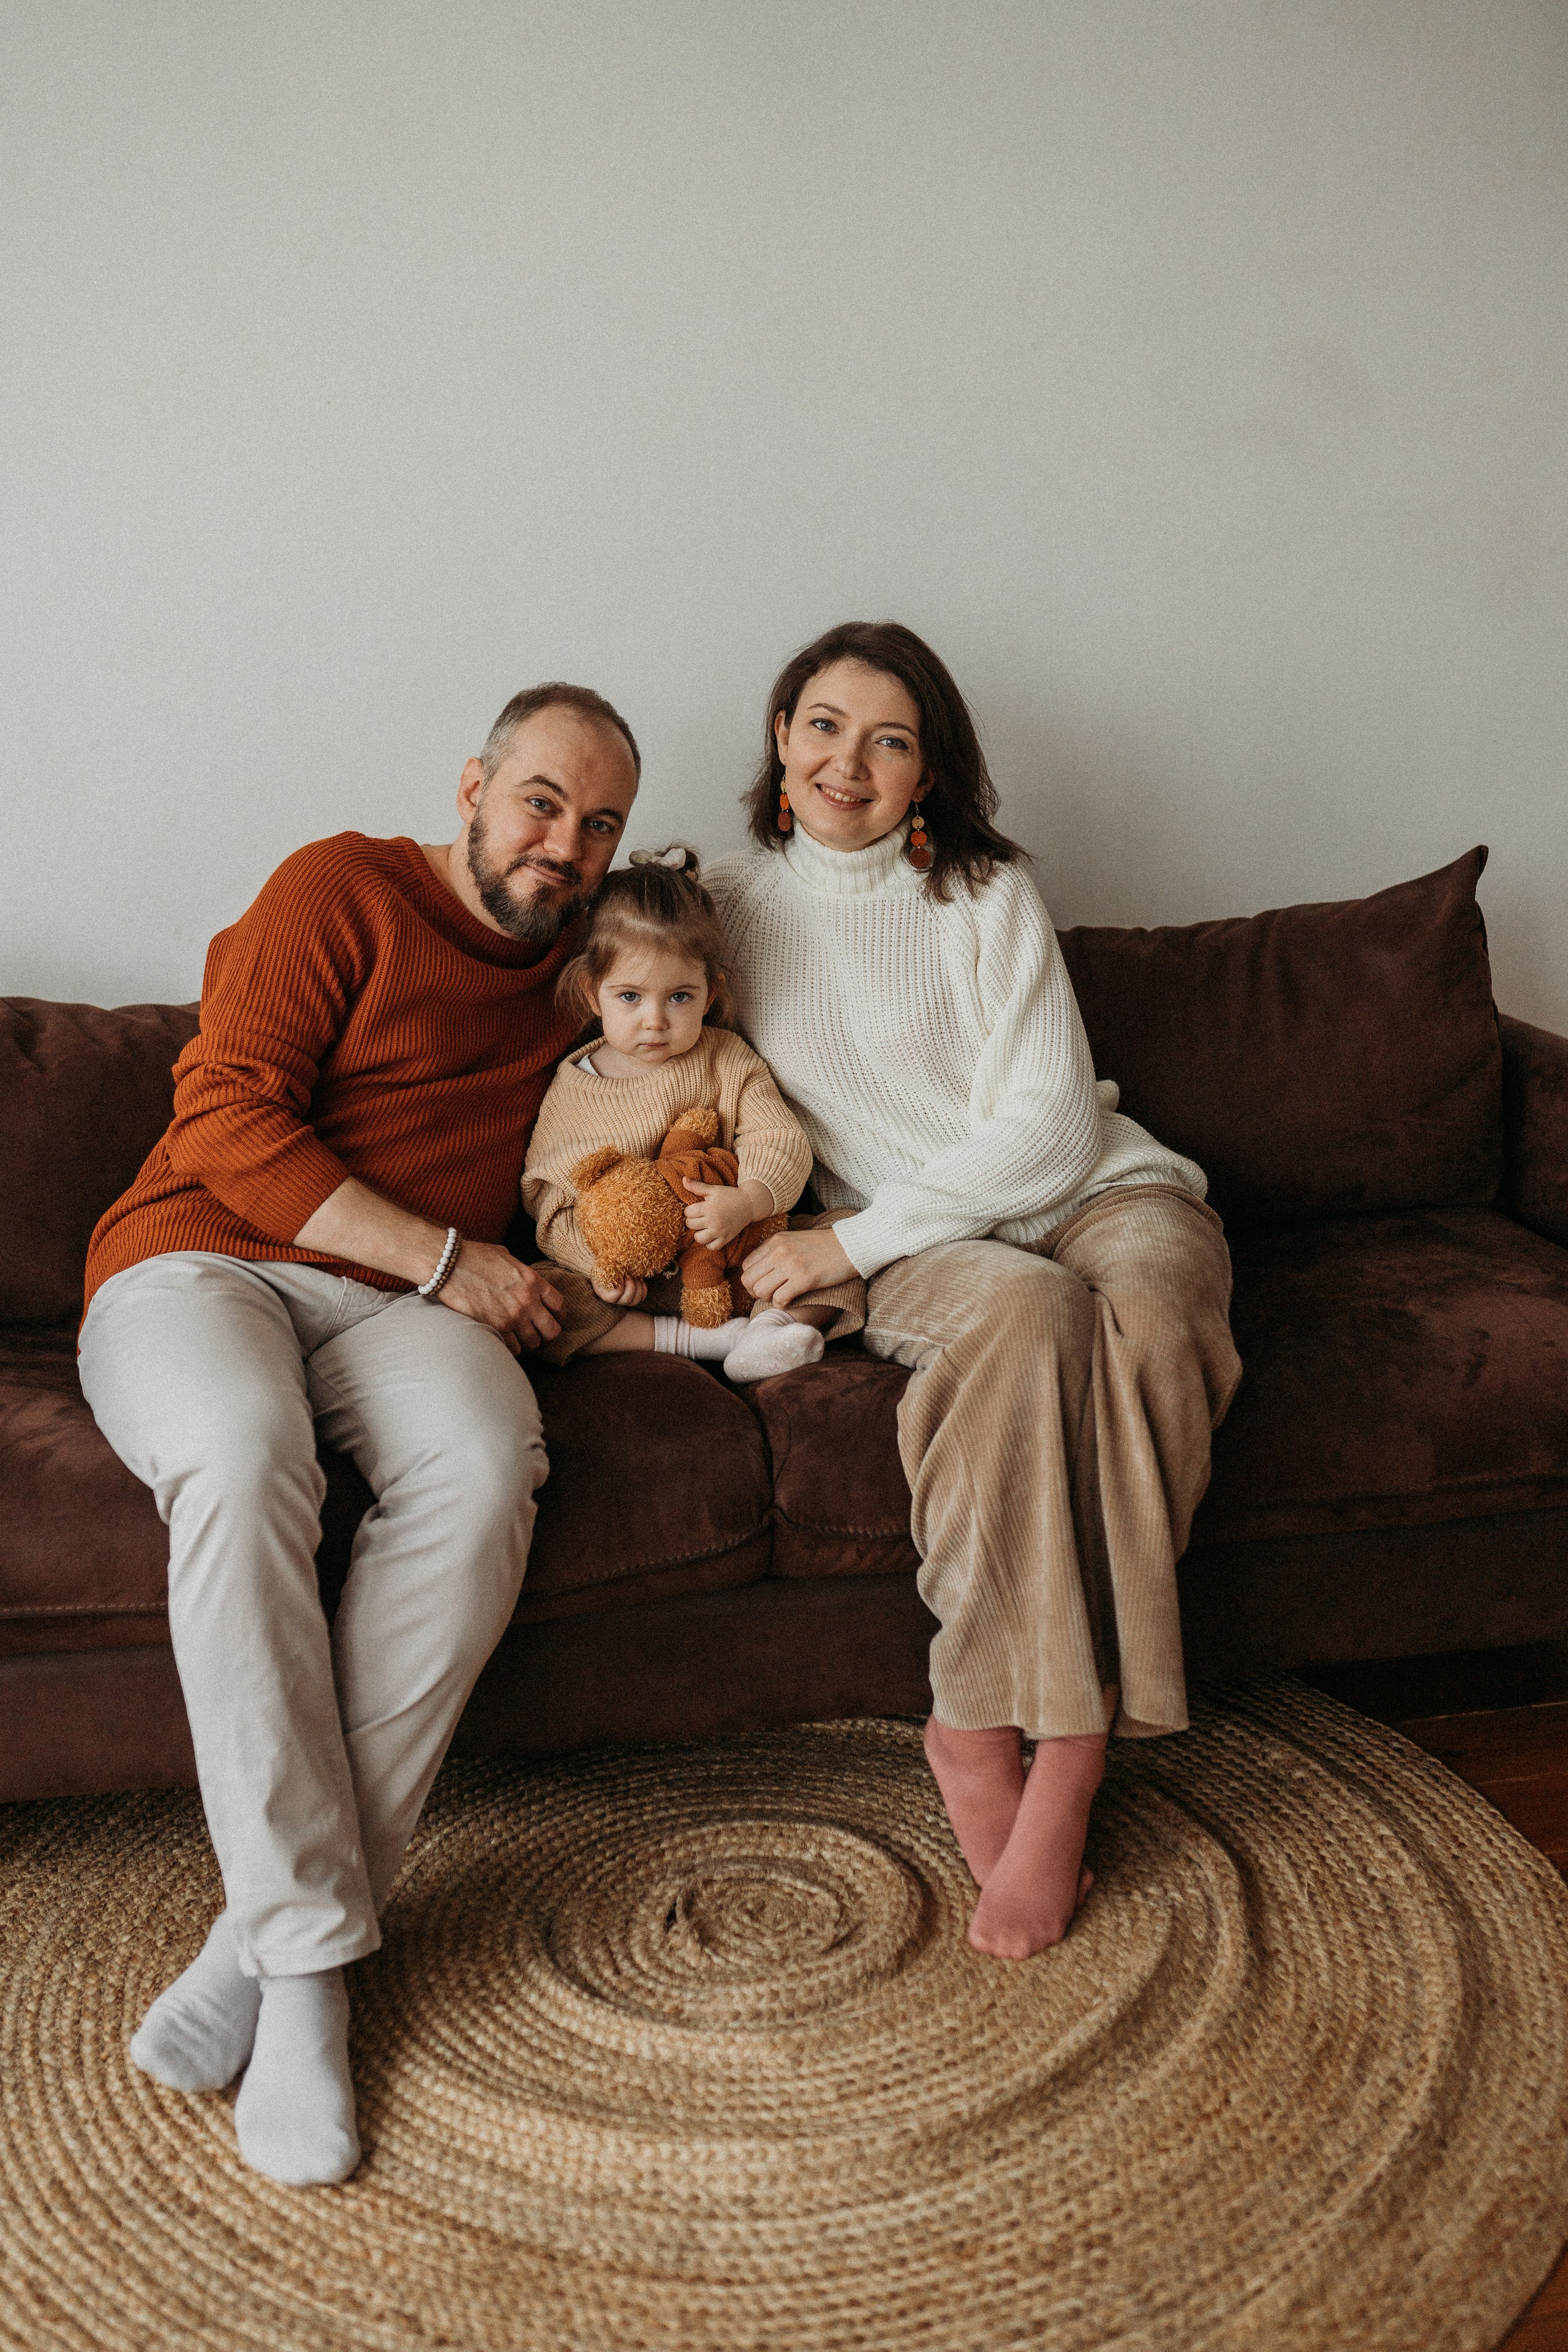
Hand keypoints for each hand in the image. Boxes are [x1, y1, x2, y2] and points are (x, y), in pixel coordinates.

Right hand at [438, 1243, 562, 1355]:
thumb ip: (520, 1270)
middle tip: (538, 1333)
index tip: (554, 1319)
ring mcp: (513, 1316)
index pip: (559, 1305)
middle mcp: (528, 1300)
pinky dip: (510, 1348)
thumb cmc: (474, 1256)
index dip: (559, 1316)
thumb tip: (523, 1278)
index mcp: (533, 1280)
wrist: (450, 1265)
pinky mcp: (496, 1328)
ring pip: (533, 1343)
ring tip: (518, 1338)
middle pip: (552, 1330)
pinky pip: (513, 1349)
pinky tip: (504, 1341)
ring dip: (527, 1342)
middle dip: (547, 1334)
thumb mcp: (505, 1256)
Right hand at [592, 1272, 647, 1305]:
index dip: (619, 1286)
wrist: (611, 1269)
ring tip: (635, 1276)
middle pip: (627, 1299)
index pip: (613, 1297)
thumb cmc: (606, 1268)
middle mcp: (616, 1300)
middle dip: (631, 1285)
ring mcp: (626, 1300)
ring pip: (636, 1300)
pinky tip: (639, 1279)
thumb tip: (619, 1269)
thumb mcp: (605, 1269)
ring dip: (638, 1286)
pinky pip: (642, 1296)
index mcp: (606, 1295)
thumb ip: (610, 1271)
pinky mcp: (634, 1296)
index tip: (620, 1276)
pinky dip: (643, 1287)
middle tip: (629, 1275)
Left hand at [684, 1177, 773, 1250]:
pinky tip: (711, 1234)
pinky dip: (709, 1243)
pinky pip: (711, 1247)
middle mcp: (713, 1221)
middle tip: (700, 1216)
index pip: (688, 1213)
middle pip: (691, 1225)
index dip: (690, 1210)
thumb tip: (683, 1179)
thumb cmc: (730, 1195)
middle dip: (693, 1220)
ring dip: (699, 1233)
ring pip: (699, 1238)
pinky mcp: (726, 1239)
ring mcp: (720, 1232)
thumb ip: (697, 1186)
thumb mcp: (714, 1189)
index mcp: (709, 1207)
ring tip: (703, 1227)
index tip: (697, 1208)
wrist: (750, 1204)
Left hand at [740, 1226, 855, 1306]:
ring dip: (768, 1299)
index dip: (753, 1280)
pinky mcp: (805, 1279)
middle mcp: (779, 1252)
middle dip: (756, 1292)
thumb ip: (776, 1251)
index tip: (765, 1284)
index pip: (746, 1266)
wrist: (851, 1245)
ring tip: (781, 1296)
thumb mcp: (794, 1240)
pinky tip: (791, 1301)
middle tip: (770, 1294)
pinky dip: (782, 1304)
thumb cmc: (824, 1246)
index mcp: (775, 1241)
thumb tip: (761, 1270)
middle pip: (748, 1280)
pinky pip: (779, 1299)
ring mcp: (791, 1265)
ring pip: (760, 1291)